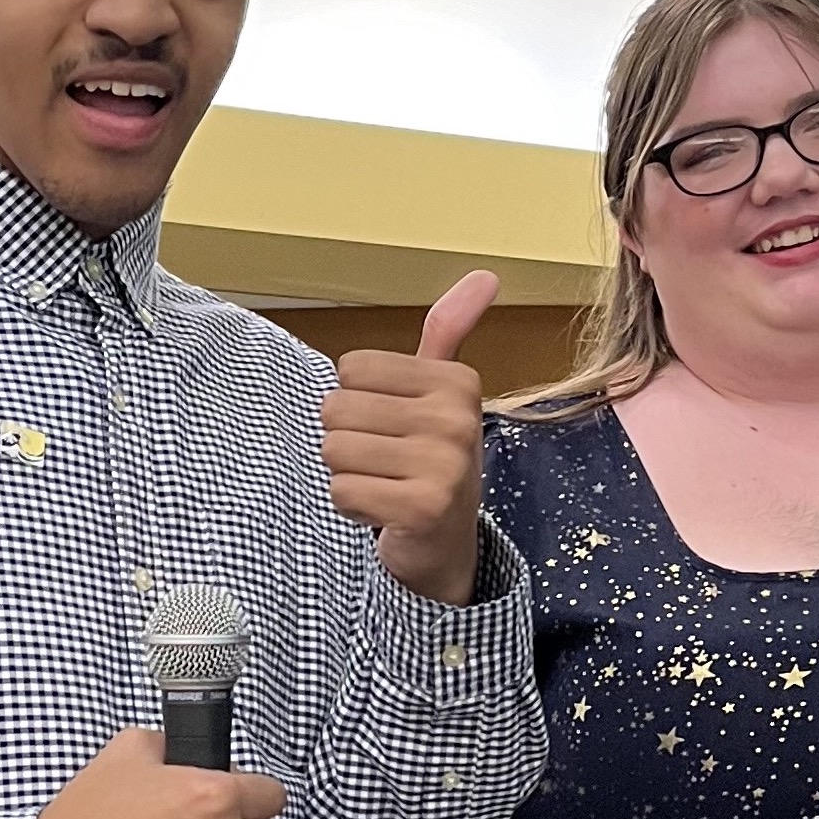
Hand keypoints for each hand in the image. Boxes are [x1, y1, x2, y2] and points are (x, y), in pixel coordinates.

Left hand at [323, 270, 499, 605]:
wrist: (446, 543)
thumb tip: (485, 275)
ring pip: (334, 450)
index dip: (358, 400)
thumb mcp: (440, 392)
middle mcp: (456, 418)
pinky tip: (382, 510)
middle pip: (336, 409)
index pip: (350, 369)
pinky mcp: (422, 506)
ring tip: (383, 483)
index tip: (394, 426)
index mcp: (456, 382)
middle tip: (385, 461)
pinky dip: (351, 505)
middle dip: (347, 439)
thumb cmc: (431, 459)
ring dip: (347, 474)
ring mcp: (444, 464)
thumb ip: (448, 332)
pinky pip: (342, 491)